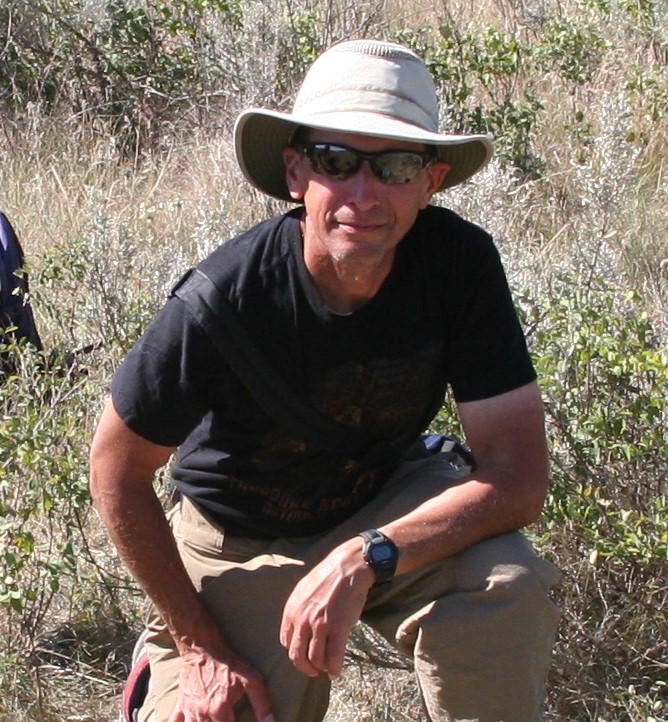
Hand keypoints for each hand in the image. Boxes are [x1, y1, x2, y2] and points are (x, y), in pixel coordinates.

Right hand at [168, 644, 274, 721]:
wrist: (203, 646)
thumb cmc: (228, 662)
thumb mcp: (251, 679)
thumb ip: (262, 703)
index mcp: (219, 710)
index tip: (236, 721)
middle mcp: (202, 714)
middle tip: (226, 719)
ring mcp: (189, 711)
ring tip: (212, 720)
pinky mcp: (180, 705)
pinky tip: (188, 721)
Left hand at [279, 539, 373, 679]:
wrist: (348, 567)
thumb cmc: (328, 576)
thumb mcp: (303, 589)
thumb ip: (298, 609)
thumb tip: (299, 627)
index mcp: (292, 610)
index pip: (286, 642)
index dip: (296, 652)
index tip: (304, 655)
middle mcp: (302, 620)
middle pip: (297, 655)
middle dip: (305, 667)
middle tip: (313, 670)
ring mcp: (320, 625)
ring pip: (315, 659)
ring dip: (321, 668)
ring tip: (326, 668)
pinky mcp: (339, 628)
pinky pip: (334, 657)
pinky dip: (334, 668)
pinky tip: (336, 671)